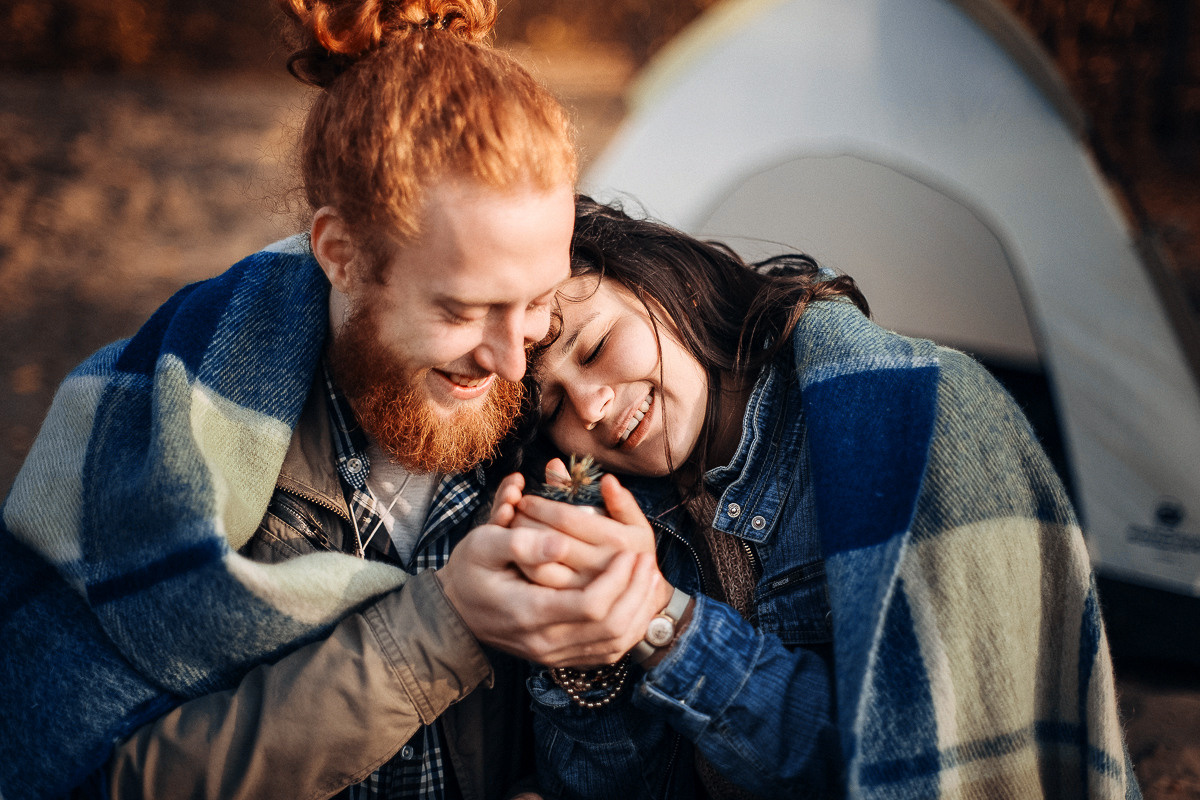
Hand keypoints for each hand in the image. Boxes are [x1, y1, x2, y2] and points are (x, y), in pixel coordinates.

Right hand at [437, 524, 669, 666]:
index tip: (628, 553)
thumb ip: (521, 543)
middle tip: (647, 561)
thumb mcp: (483, 545)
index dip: (618, 580)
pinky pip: (607, 652)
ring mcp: (554, 655)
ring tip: (648, 577)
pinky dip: (629, 627)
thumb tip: (560, 543)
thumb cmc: (469, 572)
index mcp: (529, 613)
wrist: (453, 613)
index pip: (590, 607)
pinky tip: (637, 601)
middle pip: (611, 628)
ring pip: (615, 644)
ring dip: (639, 610)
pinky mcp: (560, 658)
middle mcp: (545, 642)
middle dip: (636, 593)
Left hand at [507, 463, 656, 589]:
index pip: (568, 518)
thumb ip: (621, 501)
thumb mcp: (634, 524)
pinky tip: (519, 555)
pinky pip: (539, 585)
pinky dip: (524, 566)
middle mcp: (601, 565)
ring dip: (522, 544)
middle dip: (526, 522)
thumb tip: (607, 480)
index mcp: (617, 540)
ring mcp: (585, 588)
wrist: (640, 595)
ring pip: (541, 566)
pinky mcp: (572, 605)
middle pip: (550, 540)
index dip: (541, 505)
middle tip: (513, 513)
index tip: (526, 499)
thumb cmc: (632, 551)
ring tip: (513, 531)